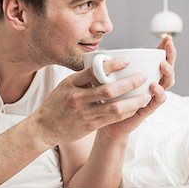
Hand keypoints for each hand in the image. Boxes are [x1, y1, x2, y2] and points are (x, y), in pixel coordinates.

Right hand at [32, 59, 150, 145]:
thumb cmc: (55, 104)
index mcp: (70, 83)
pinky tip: (134, 108)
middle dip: (129, 83)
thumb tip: (102, 67)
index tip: (127, 60)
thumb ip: (82, 79)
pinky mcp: (89, 125)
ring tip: (145, 96)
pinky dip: (125, 112)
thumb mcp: (64, 86)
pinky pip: (112, 118)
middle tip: (142, 77)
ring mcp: (84, 113)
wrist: (44, 127)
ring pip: (114, 106)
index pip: (93, 70)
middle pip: (108, 89)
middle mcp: (77, 97)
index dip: (112, 65)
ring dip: (133, 101)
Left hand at [100, 37, 175, 140]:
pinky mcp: (148, 108)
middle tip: (169, 45)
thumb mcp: (108, 80)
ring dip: (167, 73)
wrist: (106, 122)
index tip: (166, 37)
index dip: (164, 49)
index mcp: (145, 75)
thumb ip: (110, 68)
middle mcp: (151, 84)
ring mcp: (151, 96)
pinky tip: (154, 86)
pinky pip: (158, 101)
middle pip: (167, 68)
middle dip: (170, 56)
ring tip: (163, 65)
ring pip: (166, 83)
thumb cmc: (107, 99)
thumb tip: (102, 52)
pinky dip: (158, 93)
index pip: (159, 59)